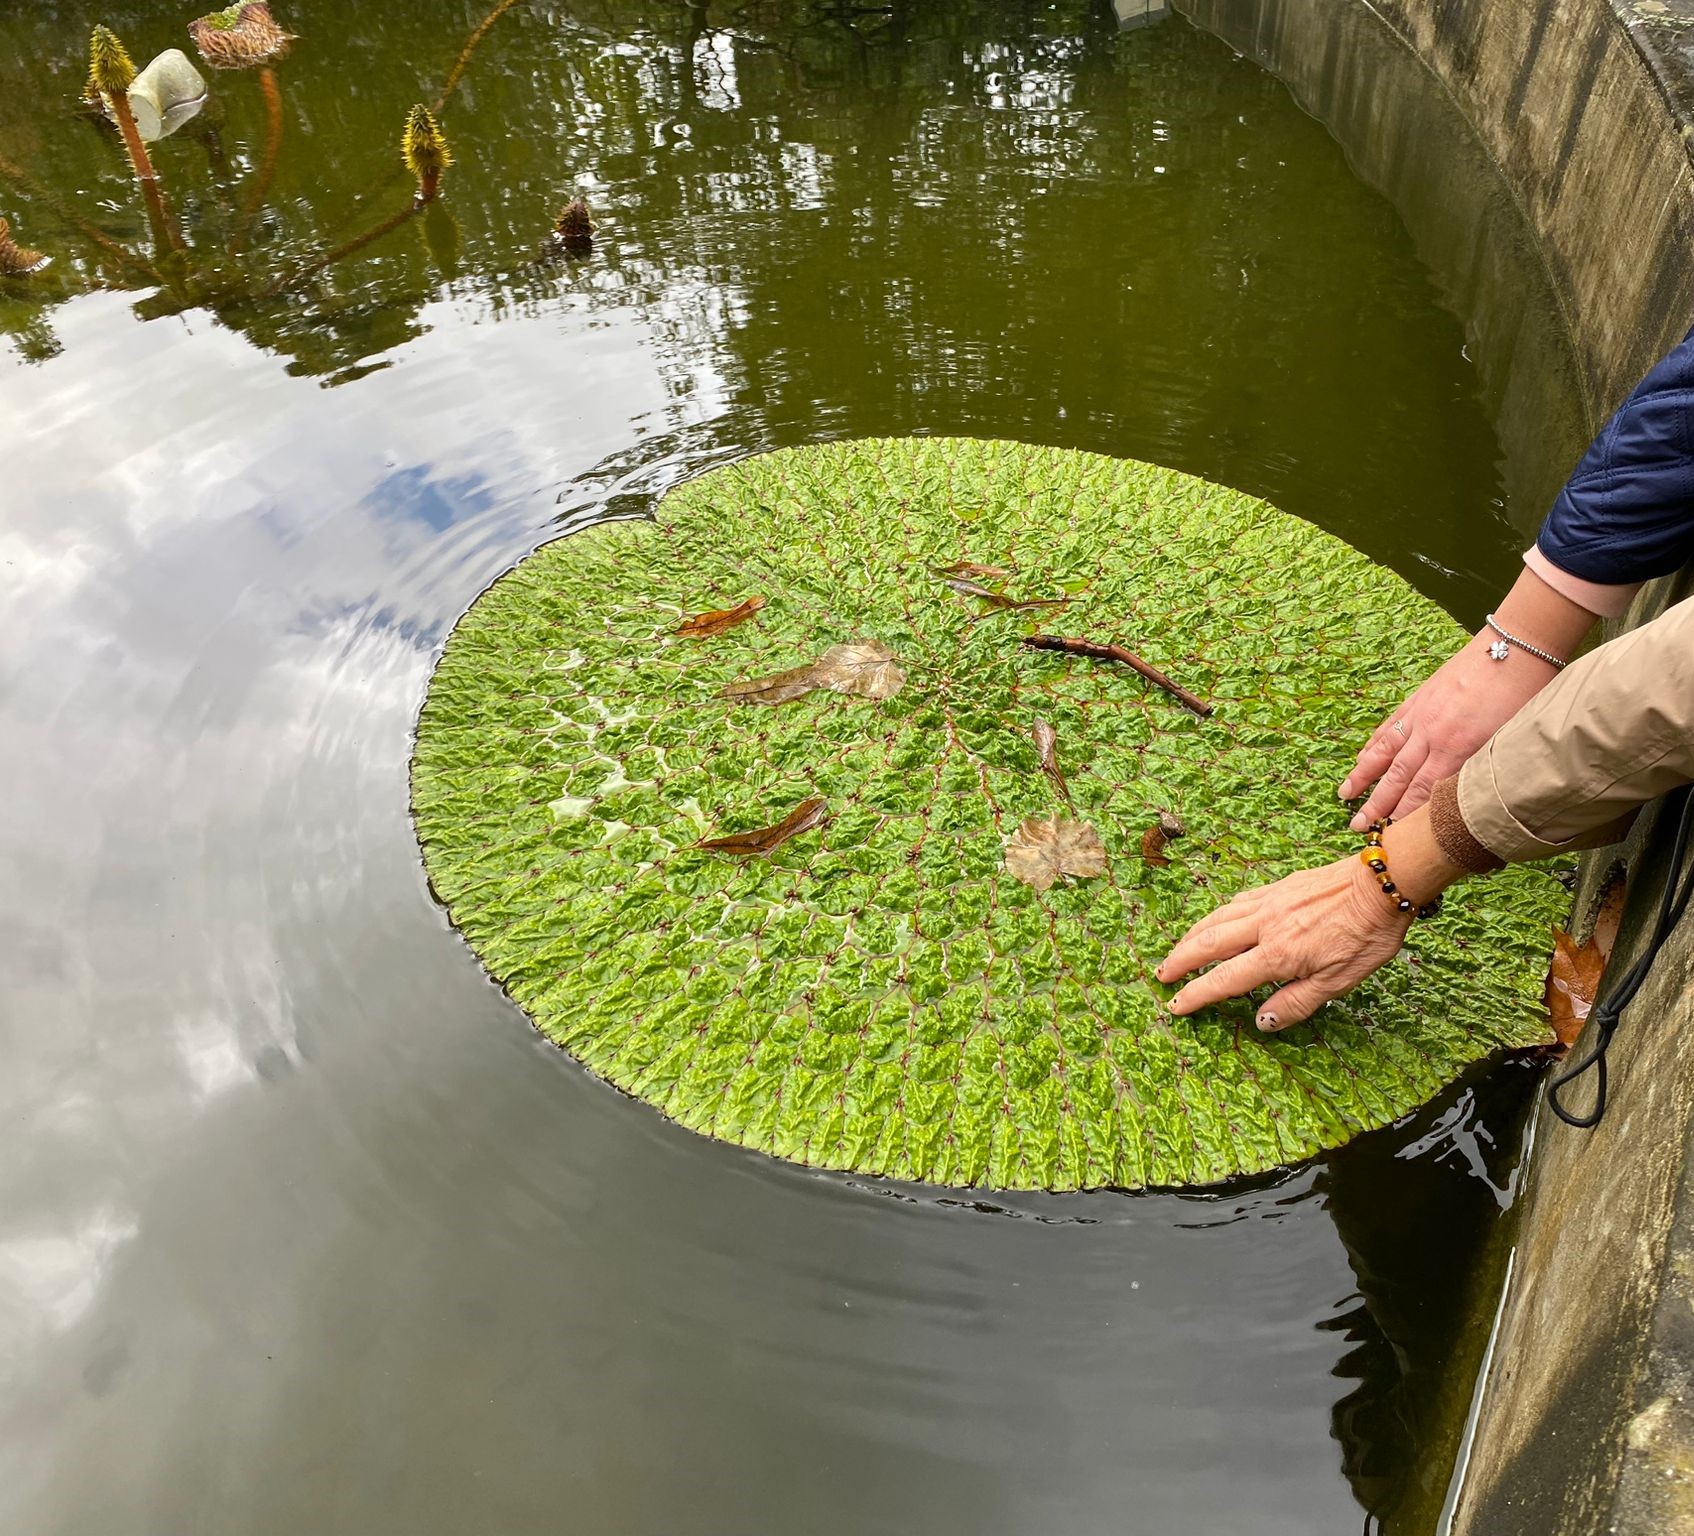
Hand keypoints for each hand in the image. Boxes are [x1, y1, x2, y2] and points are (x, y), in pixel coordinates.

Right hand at [1154, 855, 1411, 1029]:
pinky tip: (1217, 920)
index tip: (1176, 1005)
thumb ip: (1296, 1003)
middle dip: (1181, 961)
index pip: (1225, 980)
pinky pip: (1237, 902)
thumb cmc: (1366, 936)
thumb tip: (1260, 1021)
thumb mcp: (1338, 982)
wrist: (1381, 883)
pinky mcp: (1278, 887)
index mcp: (1278, 955)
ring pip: (1218, 918)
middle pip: (1209, 944)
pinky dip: (1218, 914)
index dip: (1196, 995)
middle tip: (1163, 974)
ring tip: (1179, 950)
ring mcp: (1269, 902)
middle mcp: (1265, 926)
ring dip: (1192, 936)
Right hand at [1339, 631, 1555, 830]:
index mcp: (1457, 748)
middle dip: (1375, 804)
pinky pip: (1390, 725)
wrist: (1514, 649)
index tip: (1387, 833)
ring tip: (1344, 792)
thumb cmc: (1524, 694)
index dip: (1403, 814)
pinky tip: (1362, 754)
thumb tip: (1471, 799)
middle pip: (1398, 776)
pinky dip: (1373, 743)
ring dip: (1363, 775)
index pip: (1423, 790)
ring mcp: (1421, 715)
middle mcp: (1432, 735)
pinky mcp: (1419, 698)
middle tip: (1356, 825)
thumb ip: (1484, 769)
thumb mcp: (1509, 739)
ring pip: (1385, 751)